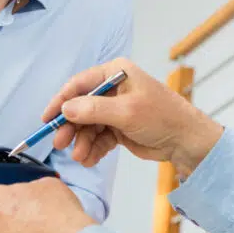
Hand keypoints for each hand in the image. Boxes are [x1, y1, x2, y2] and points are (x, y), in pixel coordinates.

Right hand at [43, 58, 223, 174]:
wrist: (186, 141)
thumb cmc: (161, 117)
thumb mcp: (126, 112)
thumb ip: (94, 110)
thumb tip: (65, 109)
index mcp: (115, 73)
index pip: (80, 84)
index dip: (61, 101)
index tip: (47, 118)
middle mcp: (113, 89)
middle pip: (80, 107)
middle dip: (71, 127)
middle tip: (60, 144)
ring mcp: (115, 109)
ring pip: (88, 126)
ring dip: (82, 142)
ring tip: (81, 158)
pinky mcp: (119, 128)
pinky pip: (98, 138)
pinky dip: (93, 149)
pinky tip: (90, 159)